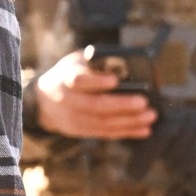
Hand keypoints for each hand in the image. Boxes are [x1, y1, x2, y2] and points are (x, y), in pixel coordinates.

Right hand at [34, 50, 155, 139]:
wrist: (44, 101)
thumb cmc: (69, 75)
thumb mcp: (77, 62)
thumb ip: (96, 62)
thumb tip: (126, 65)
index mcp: (65, 79)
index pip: (78, 81)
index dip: (96, 82)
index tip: (115, 80)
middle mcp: (67, 101)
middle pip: (94, 106)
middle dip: (121, 105)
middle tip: (144, 102)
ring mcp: (73, 119)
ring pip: (103, 123)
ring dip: (129, 121)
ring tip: (150, 116)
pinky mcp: (81, 132)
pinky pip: (106, 133)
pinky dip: (127, 132)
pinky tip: (144, 130)